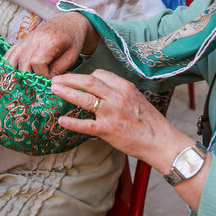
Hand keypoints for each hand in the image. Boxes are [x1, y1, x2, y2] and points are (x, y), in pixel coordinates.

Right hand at [4, 12, 98, 75]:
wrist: (70, 23)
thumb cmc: (73, 40)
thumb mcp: (71, 56)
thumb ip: (58, 70)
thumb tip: (45, 83)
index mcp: (50, 40)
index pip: (37, 62)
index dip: (41, 75)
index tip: (48, 81)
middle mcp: (35, 38)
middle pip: (23, 61)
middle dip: (28, 76)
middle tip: (35, 85)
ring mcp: (27, 38)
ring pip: (13, 57)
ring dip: (14, 72)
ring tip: (20, 83)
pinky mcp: (23, 41)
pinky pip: (11, 52)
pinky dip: (8, 63)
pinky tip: (11, 73)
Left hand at [50, 70, 186, 167]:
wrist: (161, 141)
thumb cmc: (149, 122)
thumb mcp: (136, 99)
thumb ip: (120, 92)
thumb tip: (102, 90)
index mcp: (125, 87)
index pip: (100, 75)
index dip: (85, 76)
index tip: (76, 79)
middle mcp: (117, 97)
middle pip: (89, 82)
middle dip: (69, 79)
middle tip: (55, 79)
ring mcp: (112, 113)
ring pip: (84, 99)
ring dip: (66, 92)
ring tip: (54, 90)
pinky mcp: (108, 130)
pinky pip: (86, 125)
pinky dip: (72, 123)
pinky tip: (61, 121)